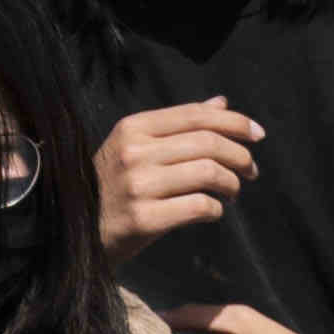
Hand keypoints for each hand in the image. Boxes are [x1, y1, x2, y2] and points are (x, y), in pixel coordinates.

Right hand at [90, 94, 263, 253]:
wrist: (75, 231)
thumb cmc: (111, 186)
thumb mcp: (135, 146)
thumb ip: (177, 125)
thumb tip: (221, 103)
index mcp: (133, 127)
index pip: (196, 115)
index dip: (235, 122)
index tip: (258, 135)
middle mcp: (134, 152)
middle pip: (208, 143)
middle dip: (241, 156)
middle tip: (251, 170)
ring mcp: (138, 186)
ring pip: (208, 173)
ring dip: (232, 183)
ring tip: (233, 191)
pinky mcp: (143, 219)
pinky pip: (198, 207)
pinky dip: (216, 209)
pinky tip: (213, 211)